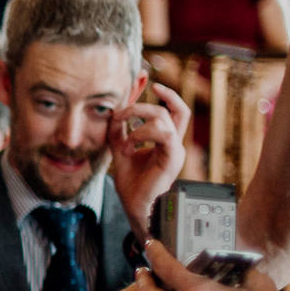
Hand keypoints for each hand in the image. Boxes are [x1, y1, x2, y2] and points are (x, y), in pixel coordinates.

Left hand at [108, 84, 189, 240]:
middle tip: (123, 110)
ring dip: (139, 121)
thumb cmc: (132, 184)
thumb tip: (114, 112)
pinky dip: (142, 134)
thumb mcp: (121, 150)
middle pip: (176, 109)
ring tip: (124, 137)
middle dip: (145, 103)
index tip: (148, 83)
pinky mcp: (172, 158)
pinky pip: (163, 134)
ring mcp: (175, 150)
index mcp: (165, 141)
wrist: (136, 207)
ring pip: (165, 118)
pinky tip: (129, 147)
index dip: (166, 94)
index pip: (173, 110)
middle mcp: (173, 143)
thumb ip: (118, 132)